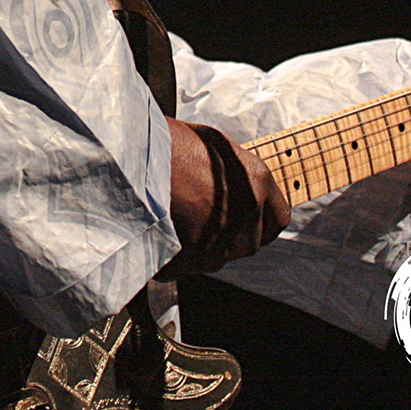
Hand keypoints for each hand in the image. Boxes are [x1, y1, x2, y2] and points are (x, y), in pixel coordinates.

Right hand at [158, 119, 291, 277]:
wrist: (132, 158)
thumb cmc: (167, 143)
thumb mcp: (212, 145)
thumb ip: (234, 173)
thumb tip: (233, 187)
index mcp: (256, 182)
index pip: (278, 217)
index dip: (262, 221)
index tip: (249, 221)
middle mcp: (245, 215)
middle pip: (249, 242)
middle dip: (229, 235)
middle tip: (202, 219)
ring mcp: (219, 241)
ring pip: (217, 256)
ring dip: (201, 247)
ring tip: (175, 222)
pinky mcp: (191, 259)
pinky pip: (186, 266)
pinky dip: (174, 257)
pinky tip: (158, 232)